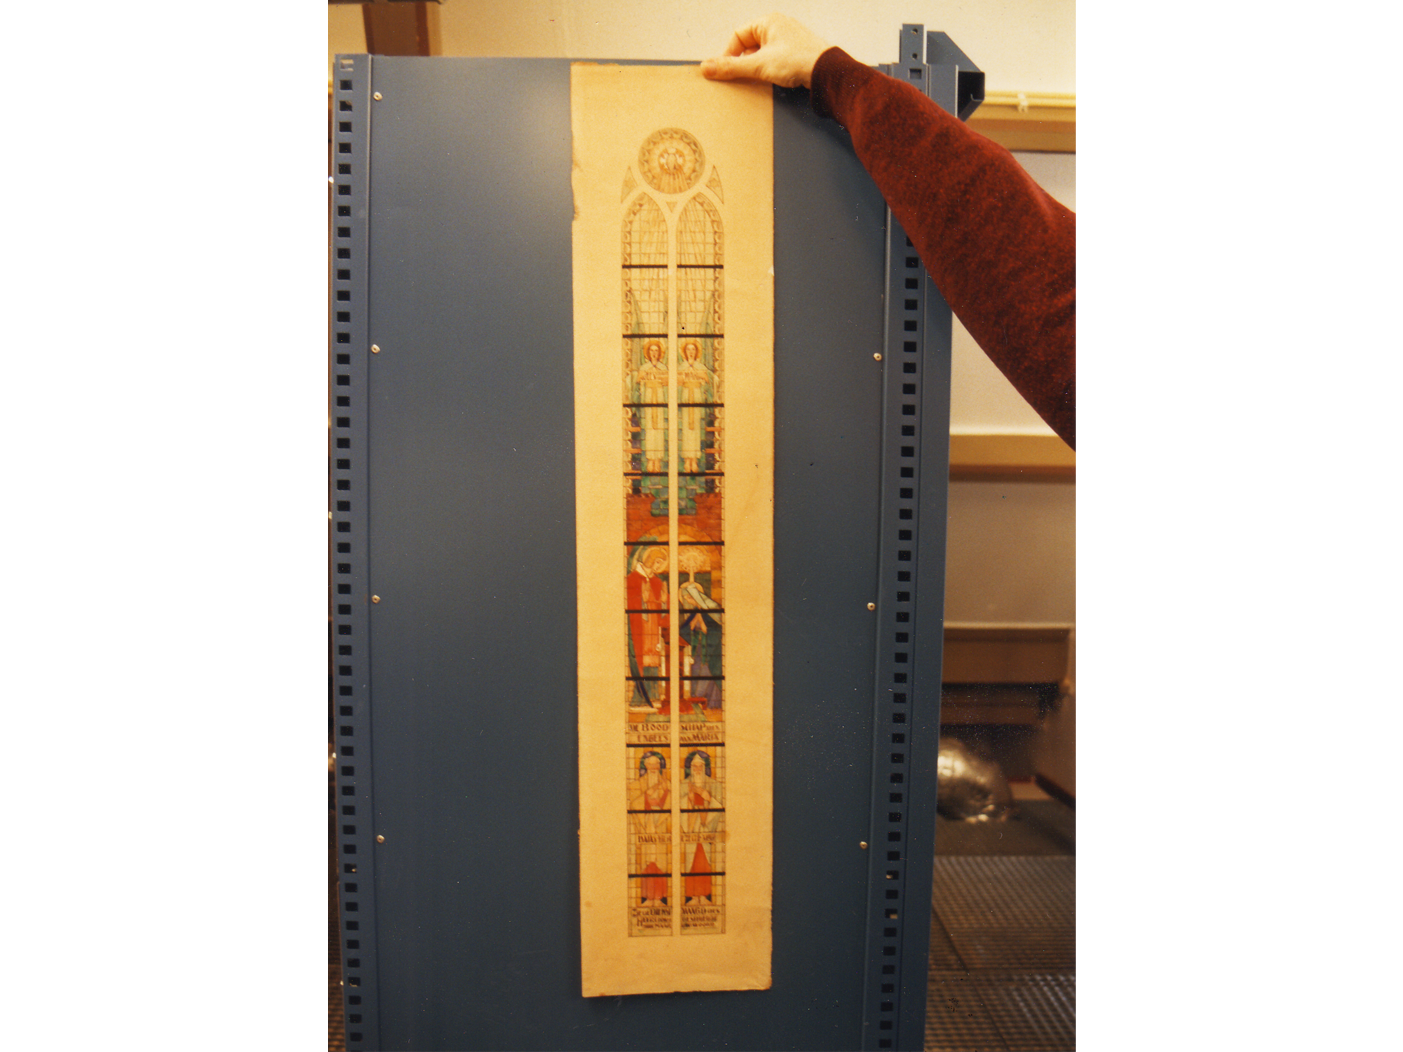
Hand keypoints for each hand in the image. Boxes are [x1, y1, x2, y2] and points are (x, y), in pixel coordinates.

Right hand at [700, 13, 830, 88]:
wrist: (826, 72)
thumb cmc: (798, 60)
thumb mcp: (758, 65)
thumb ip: (731, 67)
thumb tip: (706, 67)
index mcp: (768, 22)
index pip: (738, 36)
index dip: (729, 54)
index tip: (726, 71)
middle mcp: (778, 26)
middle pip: (749, 45)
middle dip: (744, 63)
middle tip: (743, 77)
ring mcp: (788, 39)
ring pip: (762, 54)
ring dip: (757, 68)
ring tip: (760, 79)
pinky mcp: (796, 52)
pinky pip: (775, 60)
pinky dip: (769, 70)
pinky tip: (772, 80)